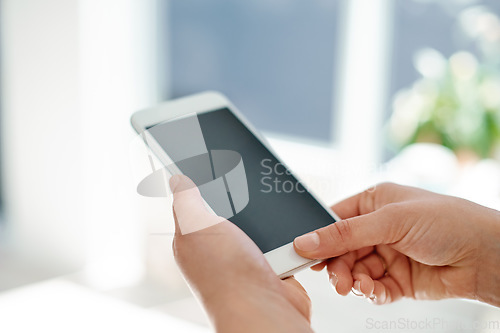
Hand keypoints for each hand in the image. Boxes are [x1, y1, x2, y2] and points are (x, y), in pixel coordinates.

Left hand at [170, 175, 312, 332]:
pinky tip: (281, 231)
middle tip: (244, 183)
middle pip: (229, 209)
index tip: (210, 162)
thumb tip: (177, 179)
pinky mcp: (268, 263)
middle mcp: (217, 249)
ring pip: (255, 223)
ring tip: (266, 209)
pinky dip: (282, 234)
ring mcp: (244, 257)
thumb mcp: (196, 225)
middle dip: (239, 198)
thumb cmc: (225, 276)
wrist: (264, 309)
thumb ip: (185, 200)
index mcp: (193, 239)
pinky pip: (277, 238)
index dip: (201, 183)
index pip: (194, 203)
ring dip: (263, 217)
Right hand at [293, 183, 499, 306]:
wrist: (486, 255)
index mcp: (374, 202)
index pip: (335, 219)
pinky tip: (374, 291)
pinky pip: (373, 288)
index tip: (304, 253)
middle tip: (336, 279)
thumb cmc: (448, 221)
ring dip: (352, 281)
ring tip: (357, 287)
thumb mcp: (390, 221)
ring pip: (354, 271)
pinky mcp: (398, 279)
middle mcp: (379, 227)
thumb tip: (306, 240)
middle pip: (342, 249)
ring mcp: (388, 254)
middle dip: (337, 265)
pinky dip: (370, 292)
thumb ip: (345, 234)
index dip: (319, 236)